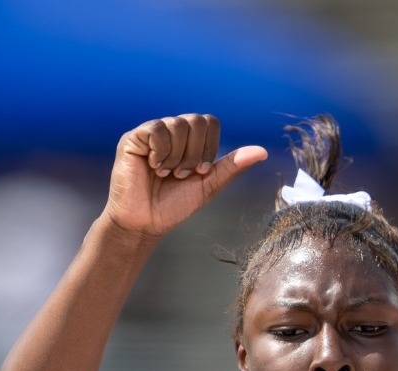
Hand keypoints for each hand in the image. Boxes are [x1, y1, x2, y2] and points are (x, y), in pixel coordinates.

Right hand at [104, 114, 266, 241]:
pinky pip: (156, 129)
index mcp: (190, 140)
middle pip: (196, 120)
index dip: (209, 147)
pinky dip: (161, 152)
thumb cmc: (174, 205)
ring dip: (177, 157)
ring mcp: (153, 133)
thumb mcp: (208, 186)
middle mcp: (172, 131)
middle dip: (195, 154)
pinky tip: (153, 167)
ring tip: (167, 174)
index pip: (209, 122)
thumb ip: (232, 167)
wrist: (146, 222)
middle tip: (182, 176)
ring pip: (178, 124)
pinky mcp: (134, 138)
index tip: (200, 172)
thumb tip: (262, 151)